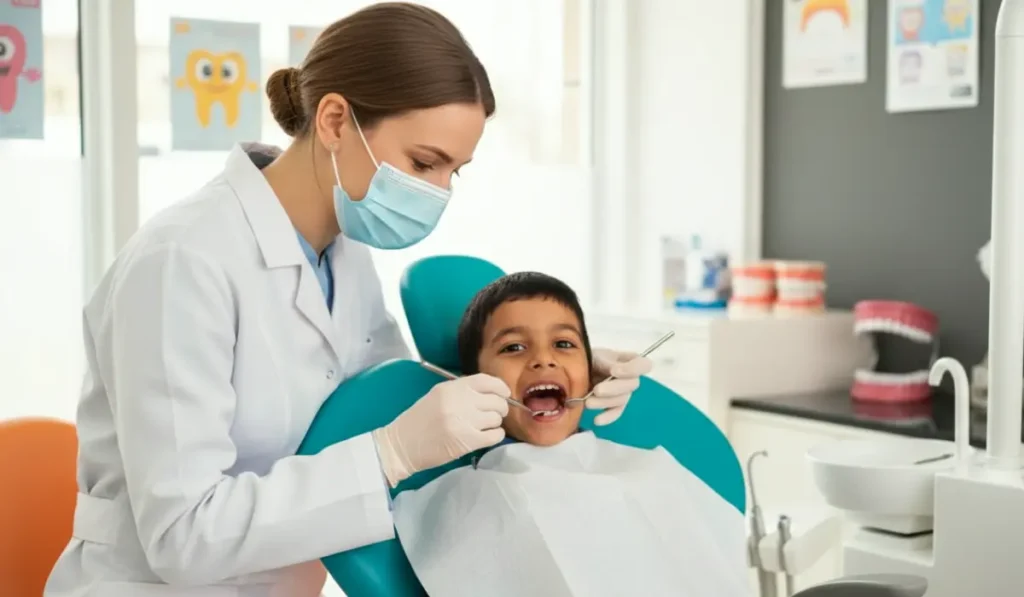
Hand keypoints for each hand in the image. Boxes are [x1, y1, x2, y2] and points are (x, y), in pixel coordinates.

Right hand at [373, 374, 510, 486]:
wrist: (402, 445)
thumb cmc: (419, 420)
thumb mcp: (437, 396)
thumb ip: (462, 392)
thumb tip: (491, 394)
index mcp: (452, 388)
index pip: (487, 381)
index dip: (500, 387)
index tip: (504, 394)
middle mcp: (460, 401)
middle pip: (496, 401)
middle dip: (500, 408)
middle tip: (494, 415)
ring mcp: (465, 421)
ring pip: (497, 419)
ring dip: (495, 423)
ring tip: (484, 427)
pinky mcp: (468, 441)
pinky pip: (495, 435)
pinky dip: (495, 436)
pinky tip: (487, 436)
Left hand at [588, 348, 652, 425]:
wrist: (576, 371)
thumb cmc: (589, 359)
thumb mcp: (596, 355)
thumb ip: (606, 362)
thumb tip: (614, 370)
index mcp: (629, 360)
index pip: (644, 365)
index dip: (632, 369)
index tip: (614, 371)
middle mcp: (631, 378)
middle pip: (632, 385)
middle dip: (613, 388)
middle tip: (597, 390)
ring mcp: (624, 393)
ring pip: (622, 400)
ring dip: (604, 402)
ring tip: (588, 403)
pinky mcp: (615, 406)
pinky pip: (616, 413)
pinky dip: (607, 417)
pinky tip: (597, 420)